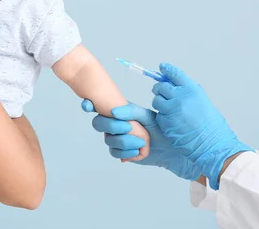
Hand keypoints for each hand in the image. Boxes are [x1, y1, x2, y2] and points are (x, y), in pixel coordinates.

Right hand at [82, 100, 201, 180]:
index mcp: (119, 111)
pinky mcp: (121, 152)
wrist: (171, 148)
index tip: (87, 104)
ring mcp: (116, 138)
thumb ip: (131, 110)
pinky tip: (138, 151)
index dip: (88, 105)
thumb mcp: (148, 115)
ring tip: (142, 142)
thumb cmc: (161, 128)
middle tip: (129, 127)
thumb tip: (114, 111)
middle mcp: (114, 124)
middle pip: (99, 124)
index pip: (98, 106)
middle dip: (113, 126)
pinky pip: (115, 152)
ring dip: (125, 141)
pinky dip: (127, 152)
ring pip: (108, 140)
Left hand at [152, 63, 252, 189]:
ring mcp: (171, 110)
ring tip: (170, 110)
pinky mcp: (165, 122)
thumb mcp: (203, 102)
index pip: (175, 74)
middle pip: (161, 86)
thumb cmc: (212, 126)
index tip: (162, 67)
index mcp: (192, 90)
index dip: (167, 69)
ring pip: (156, 100)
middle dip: (160, 89)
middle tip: (161, 92)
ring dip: (160, 103)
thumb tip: (175, 84)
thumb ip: (189, 92)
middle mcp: (180, 97)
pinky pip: (158, 115)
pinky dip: (163, 117)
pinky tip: (173, 122)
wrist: (213, 145)